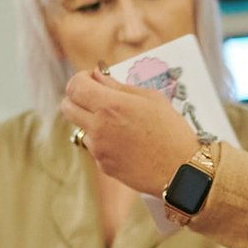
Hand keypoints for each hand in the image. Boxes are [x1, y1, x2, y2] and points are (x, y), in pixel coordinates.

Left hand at [60, 71, 199, 197]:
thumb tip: (97, 76)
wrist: (181, 171)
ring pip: (81, 127)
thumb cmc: (171, 131)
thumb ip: (119, 86)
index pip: (75, 86)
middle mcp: (99, 127)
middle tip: (95, 97)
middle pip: (67, 106)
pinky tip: (126, 141)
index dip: (80, 79)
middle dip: (77, 97)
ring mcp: (99, 149)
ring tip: (120, 123)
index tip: (92, 79)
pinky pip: (95, 147)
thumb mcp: (151, 99)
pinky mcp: (103, 165)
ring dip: (92, 121)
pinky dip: (104, 140)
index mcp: (111, 105)